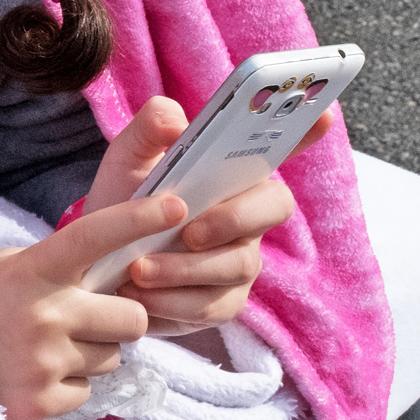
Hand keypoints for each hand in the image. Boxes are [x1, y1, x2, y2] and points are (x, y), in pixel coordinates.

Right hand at [0, 193, 186, 419]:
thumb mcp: (5, 269)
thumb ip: (57, 270)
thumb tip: (114, 283)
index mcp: (34, 269)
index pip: (96, 234)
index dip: (138, 218)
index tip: (177, 206)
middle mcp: (46, 312)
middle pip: (132, 318)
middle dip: (118, 320)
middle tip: (86, 320)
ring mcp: (45, 359)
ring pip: (112, 358)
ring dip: (90, 354)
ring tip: (44, 348)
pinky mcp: (42, 400)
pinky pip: (87, 392)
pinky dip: (68, 386)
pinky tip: (32, 374)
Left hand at [82, 97, 335, 334]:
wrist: (94, 261)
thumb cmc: (122, 203)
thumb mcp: (126, 160)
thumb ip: (150, 129)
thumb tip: (177, 122)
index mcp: (230, 174)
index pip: (276, 149)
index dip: (305, 132)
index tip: (325, 114)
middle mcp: (247, 215)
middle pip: (273, 209)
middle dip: (233, 219)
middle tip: (188, 231)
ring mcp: (240, 260)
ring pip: (236, 265)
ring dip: (185, 268)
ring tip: (139, 268)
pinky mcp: (223, 302)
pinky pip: (212, 306)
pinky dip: (173, 302)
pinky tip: (139, 295)